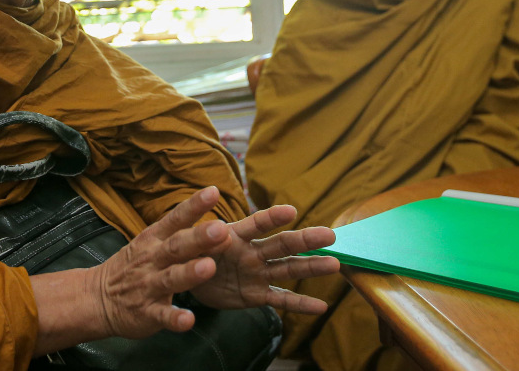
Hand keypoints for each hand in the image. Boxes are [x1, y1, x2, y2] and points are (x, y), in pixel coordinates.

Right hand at [88, 186, 235, 338]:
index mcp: (153, 240)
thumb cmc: (133, 266)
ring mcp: (148, 286)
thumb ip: (182, 237)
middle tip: (221, 229)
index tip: (213, 192)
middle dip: (198, 238)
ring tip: (209, 267)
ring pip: (171, 278)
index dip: (193, 206)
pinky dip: (175, 318)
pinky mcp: (147, 313)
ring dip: (189, 273)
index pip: (175, 219)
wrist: (97, 298)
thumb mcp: (150, 244)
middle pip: (176, 246)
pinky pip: (162, 316)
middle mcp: (152, 260)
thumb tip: (220, 227)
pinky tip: (188, 320)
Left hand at [189, 200, 339, 314]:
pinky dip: (299, 305)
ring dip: (311, 267)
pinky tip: (321, 307)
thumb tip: (218, 230)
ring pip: (287, 269)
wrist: (183, 277)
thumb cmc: (187, 251)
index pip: (256, 224)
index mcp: (235, 235)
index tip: (290, 210)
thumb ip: (204, 238)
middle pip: (281, 244)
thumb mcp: (189, 244)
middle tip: (330, 235)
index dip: (272, 217)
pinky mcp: (255, 295)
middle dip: (305, 240)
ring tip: (335, 264)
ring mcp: (257, 273)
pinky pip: (280, 300)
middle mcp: (251, 252)